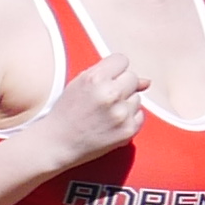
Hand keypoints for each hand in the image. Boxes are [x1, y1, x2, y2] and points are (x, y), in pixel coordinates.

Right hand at [34, 52, 152, 161]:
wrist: (57, 144)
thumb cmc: (66, 112)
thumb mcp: (78, 84)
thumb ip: (109, 75)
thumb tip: (147, 81)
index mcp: (94, 78)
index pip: (121, 60)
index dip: (114, 70)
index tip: (106, 80)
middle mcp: (110, 94)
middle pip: (132, 78)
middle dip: (121, 86)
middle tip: (103, 99)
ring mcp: (121, 113)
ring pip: (137, 98)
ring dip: (125, 103)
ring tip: (104, 114)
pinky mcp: (128, 130)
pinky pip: (140, 115)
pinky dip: (128, 119)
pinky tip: (111, 124)